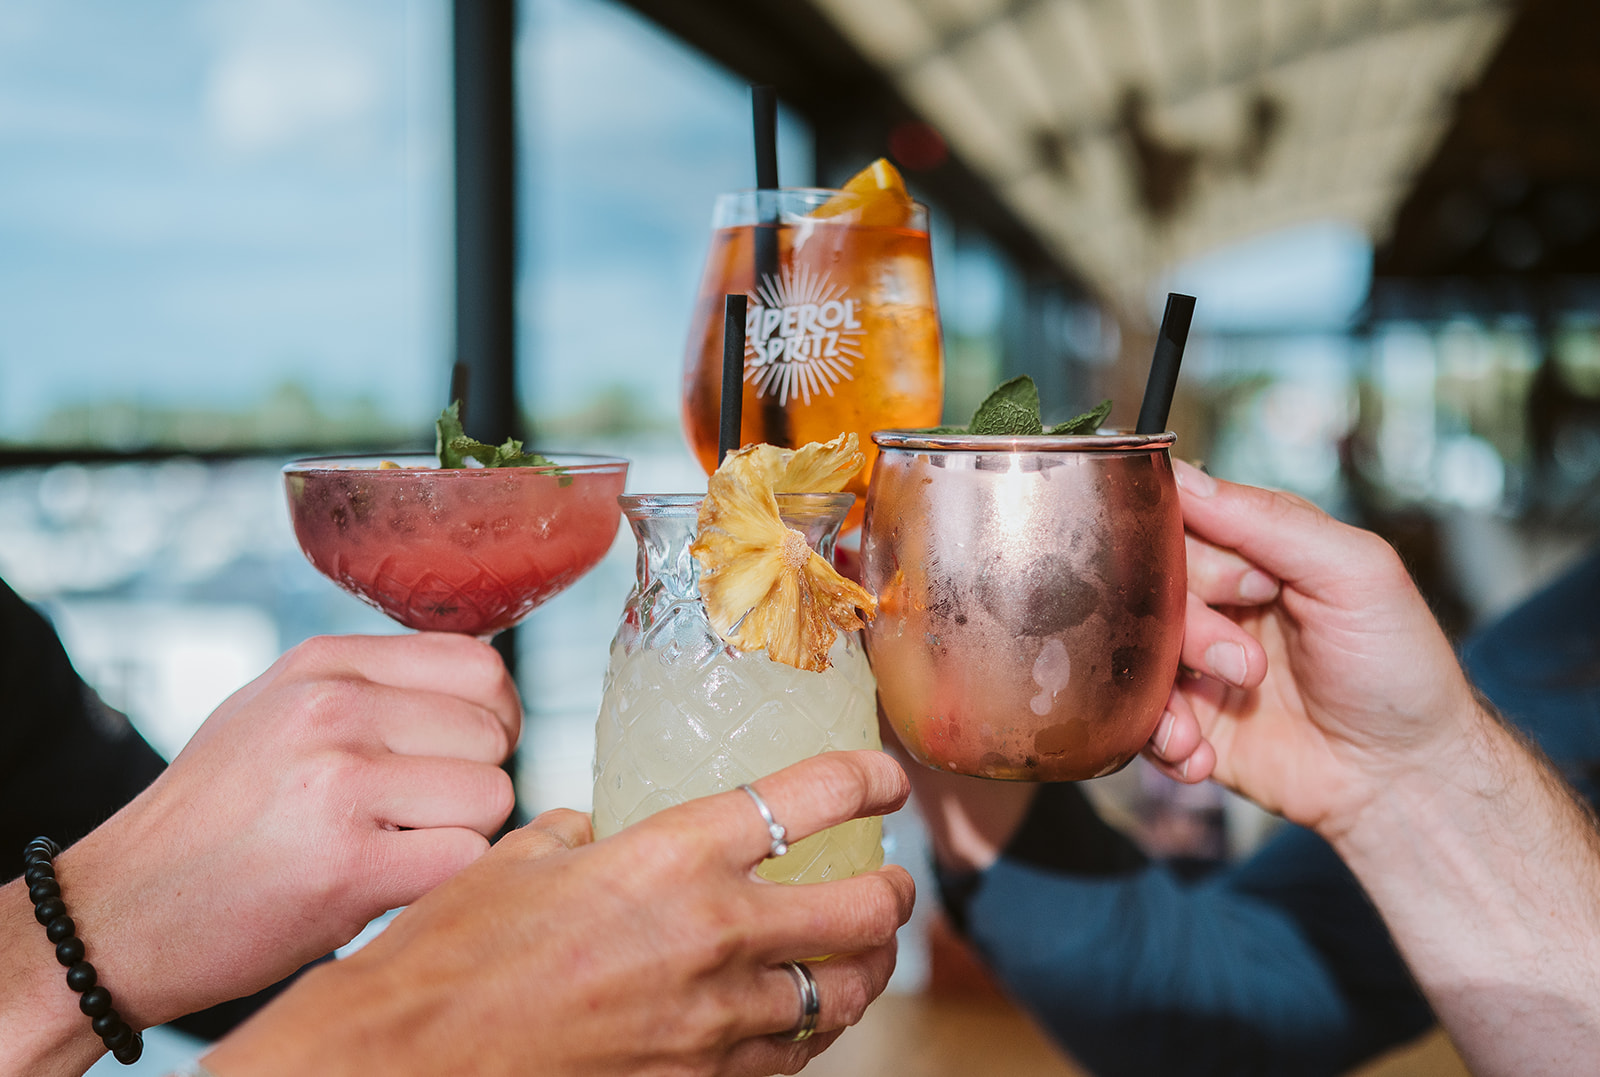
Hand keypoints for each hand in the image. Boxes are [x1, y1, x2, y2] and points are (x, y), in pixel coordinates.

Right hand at [55, 633, 519, 1028]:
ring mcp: (337, 784)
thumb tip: (486, 683)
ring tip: (389, 850)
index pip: (479, 664)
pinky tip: (384, 886)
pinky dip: (442, 882)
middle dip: (472, 782)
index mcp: (322, 664)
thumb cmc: (214, 816)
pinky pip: (466, 859)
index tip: (463, 755)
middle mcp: (330, 709)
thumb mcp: (277, 711)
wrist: (118, 912)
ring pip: (491, 797)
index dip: (493, 717)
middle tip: (412, 817)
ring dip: (458, 836)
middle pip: (494, 734)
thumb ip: (373, 686)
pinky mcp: (346, 866)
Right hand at [205, 750, 915, 1076]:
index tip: (886, 777)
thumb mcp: (518, 863)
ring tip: (868, 952)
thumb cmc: (444, 958)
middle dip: (896, 892)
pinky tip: (805, 1015)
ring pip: (843, 994)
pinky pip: (790, 1057)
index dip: (868, 778)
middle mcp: (715, 937)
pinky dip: (811, 1029)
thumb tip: (600, 829)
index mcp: (672, 858)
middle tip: (894, 880)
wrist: (403, 1067)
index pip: (810, 798)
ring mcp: (715, 1023)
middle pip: (864, 910)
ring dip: (866, 967)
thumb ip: (581, 835)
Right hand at [1145, 462, 1482, 835]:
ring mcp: (1197, 663)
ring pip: (1132, 655)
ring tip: (1218, 719)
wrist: (1407, 780)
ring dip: (1168, 692)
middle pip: (1147, 589)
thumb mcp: (1356, 571)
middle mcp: (1217, 600)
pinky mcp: (1189, 721)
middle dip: (1192, 632)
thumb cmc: (1400, 667)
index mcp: (1253, 551)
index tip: (1245, 589)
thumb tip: (1182, 477)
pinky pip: (1137, 722)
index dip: (1190, 553)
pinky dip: (1162, 741)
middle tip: (1248, 667)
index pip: (1177, 522)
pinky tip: (1200, 754)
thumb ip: (1271, 519)